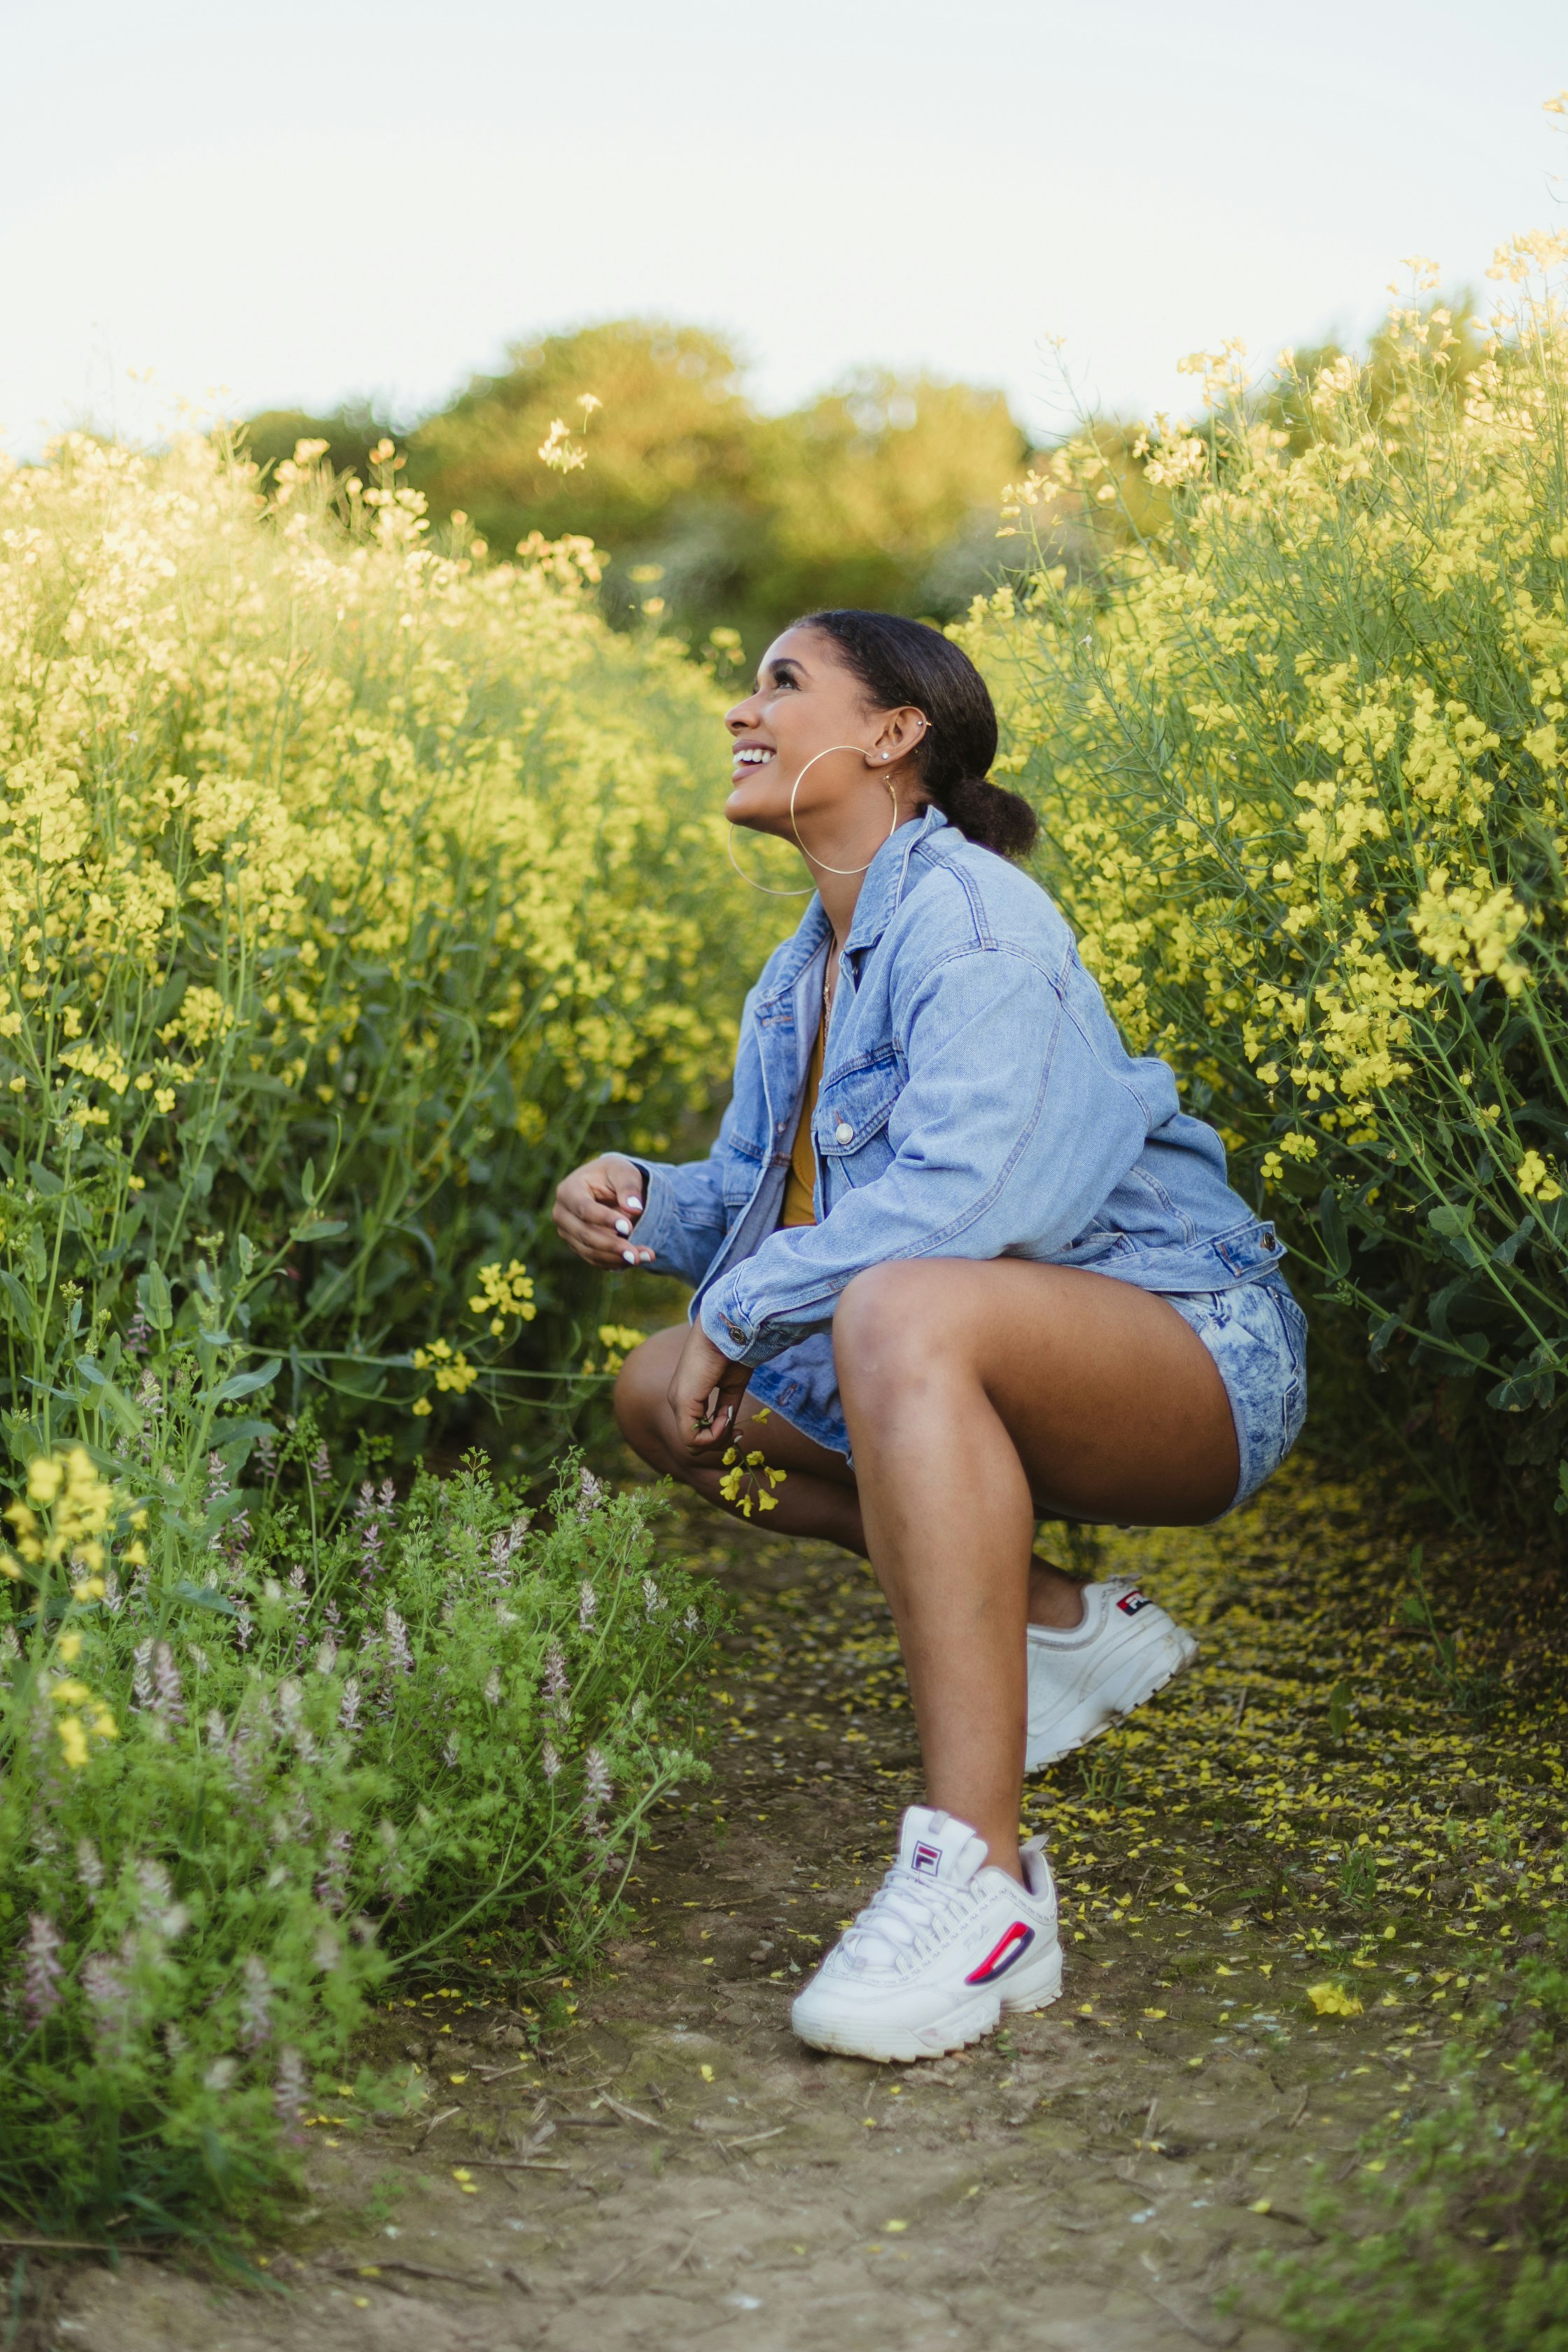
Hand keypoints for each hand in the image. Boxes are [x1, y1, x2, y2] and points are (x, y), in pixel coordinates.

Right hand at [553, 1155, 654, 1268]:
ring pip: (589, 1251)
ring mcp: (568, 1233)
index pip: (583, 1208)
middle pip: (584, 1234)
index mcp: (568, 1190)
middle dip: (612, 1245)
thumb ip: (629, 1186)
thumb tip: (634, 1208)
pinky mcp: (578, 1246)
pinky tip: (637, 1259)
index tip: (628, 1227)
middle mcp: (562, 1214)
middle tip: (636, 1254)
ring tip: (645, 1257)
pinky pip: (595, 1260)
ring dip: (617, 1258)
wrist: (609, 1185)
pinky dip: (616, 1262)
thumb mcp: (623, 1171)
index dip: (605, 1219)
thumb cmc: (614, 1174)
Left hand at [667, 1321, 748, 1455]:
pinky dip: (714, 1434)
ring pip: (692, 1444)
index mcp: (688, 1396)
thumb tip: (727, 1432)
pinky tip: (726, 1417)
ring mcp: (678, 1401)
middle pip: (693, 1443)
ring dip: (718, 1437)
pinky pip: (692, 1437)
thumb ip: (726, 1411)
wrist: (729, 1331)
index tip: (739, 1431)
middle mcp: (678, 1400)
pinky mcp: (683, 1400)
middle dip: (719, 1442)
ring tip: (730, 1418)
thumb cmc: (732, 1354)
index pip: (697, 1433)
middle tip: (738, 1432)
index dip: (719, 1438)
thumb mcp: (731, 1389)